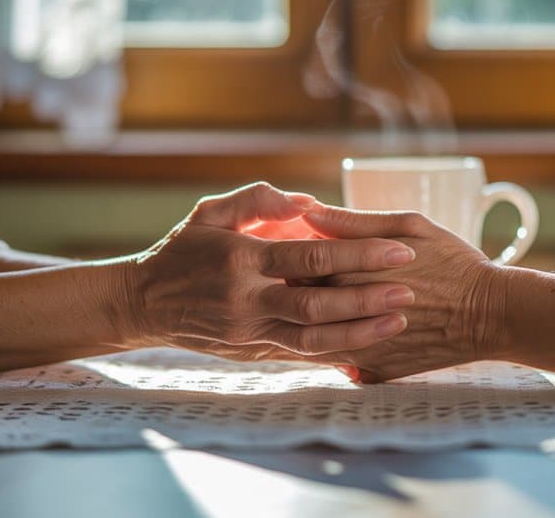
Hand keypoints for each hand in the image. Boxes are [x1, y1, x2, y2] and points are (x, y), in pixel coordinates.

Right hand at [117, 183, 418, 359]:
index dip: (359, 255)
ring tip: (398, 324)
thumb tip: (307, 201)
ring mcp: (248, 331)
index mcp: (242, 259)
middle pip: (318, 304)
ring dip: (359, 333)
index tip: (399, 250)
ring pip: (312, 340)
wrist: (142, 303)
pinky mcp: (249, 351)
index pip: (311, 258)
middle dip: (368, 299)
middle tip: (411, 292)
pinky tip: (367, 350)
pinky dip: (334, 353)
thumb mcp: (209, 211)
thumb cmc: (181, 250)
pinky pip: (299, 355)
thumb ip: (257, 199)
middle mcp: (247, 300)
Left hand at [299, 206, 506, 382]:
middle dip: (295, 289)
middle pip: (296, 301)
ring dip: (308, 321)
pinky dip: (328, 347)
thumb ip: (355, 222)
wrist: (490, 314)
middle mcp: (346, 312)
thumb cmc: (453, 262)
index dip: (293, 256)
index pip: (294, 263)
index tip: (299, 250)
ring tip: (323, 304)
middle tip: (301, 277)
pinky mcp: (373, 370)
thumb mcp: (410, 226)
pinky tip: (339, 333)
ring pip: (309, 336)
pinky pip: (335, 362)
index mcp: (347, 271)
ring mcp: (358, 347)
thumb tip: (310, 212)